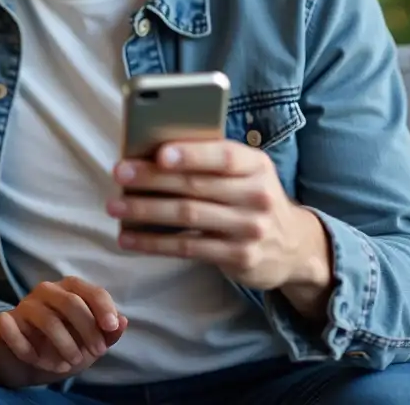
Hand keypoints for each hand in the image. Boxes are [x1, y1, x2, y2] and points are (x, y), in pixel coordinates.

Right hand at [0, 277, 127, 388]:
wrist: (24, 361)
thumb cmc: (62, 346)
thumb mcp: (89, 343)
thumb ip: (107, 333)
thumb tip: (123, 322)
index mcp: (70, 291)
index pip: (90, 291)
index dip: (103, 307)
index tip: (112, 327)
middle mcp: (46, 292)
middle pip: (70, 302)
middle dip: (88, 330)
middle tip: (96, 352)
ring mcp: (24, 305)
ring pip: (47, 319)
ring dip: (64, 345)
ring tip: (70, 365)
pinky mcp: (4, 321)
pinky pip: (14, 331)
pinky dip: (28, 350)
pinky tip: (37, 361)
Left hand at [108, 141, 331, 312]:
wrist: (295, 246)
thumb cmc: (252, 196)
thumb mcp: (245, 172)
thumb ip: (211, 160)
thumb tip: (151, 151)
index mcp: (256, 165)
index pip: (223, 156)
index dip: (191, 154)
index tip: (158, 152)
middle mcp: (257, 196)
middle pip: (196, 186)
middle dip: (152, 178)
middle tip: (119, 173)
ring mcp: (249, 229)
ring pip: (187, 216)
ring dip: (145, 210)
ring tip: (114, 205)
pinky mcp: (239, 257)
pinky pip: (188, 248)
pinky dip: (153, 242)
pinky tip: (129, 238)